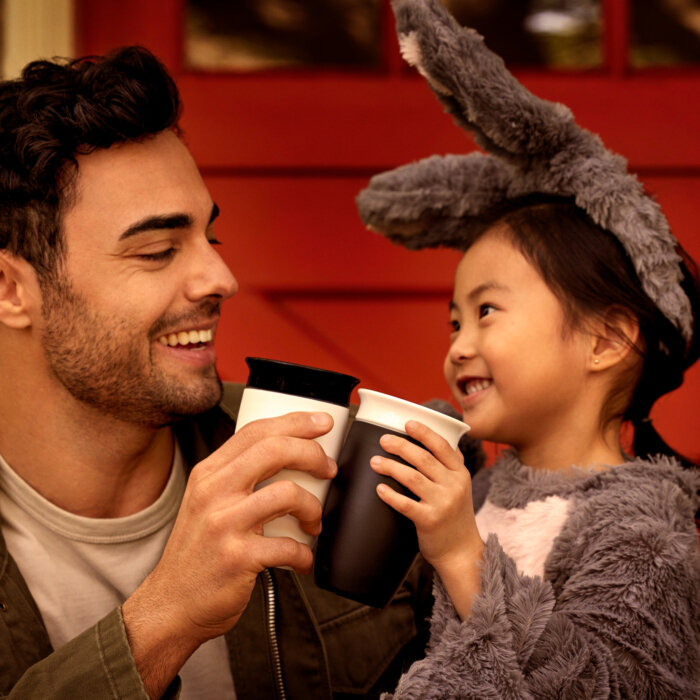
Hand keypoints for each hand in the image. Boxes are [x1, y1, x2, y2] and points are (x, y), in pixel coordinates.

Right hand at [122, 411, 335, 695]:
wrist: (171, 605)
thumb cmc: (199, 553)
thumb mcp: (207, 503)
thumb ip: (238, 477)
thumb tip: (290, 456)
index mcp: (209, 474)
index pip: (256, 431)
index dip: (296, 421)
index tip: (323, 423)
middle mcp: (213, 492)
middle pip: (274, 450)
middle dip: (313, 454)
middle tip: (329, 470)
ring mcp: (224, 524)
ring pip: (287, 493)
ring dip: (313, 508)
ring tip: (314, 523)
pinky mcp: (237, 558)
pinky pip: (288, 545)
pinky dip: (304, 553)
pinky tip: (303, 559)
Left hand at [370, 420, 482, 618]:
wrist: (462, 552)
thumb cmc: (455, 516)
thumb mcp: (460, 486)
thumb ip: (449, 465)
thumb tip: (431, 438)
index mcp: (461, 473)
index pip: (442, 446)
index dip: (424, 432)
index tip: (407, 423)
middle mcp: (454, 485)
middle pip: (424, 458)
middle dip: (400, 446)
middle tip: (383, 440)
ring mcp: (443, 503)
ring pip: (412, 478)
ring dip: (391, 467)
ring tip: (374, 462)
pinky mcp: (430, 521)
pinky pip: (406, 504)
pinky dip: (391, 496)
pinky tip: (379, 490)